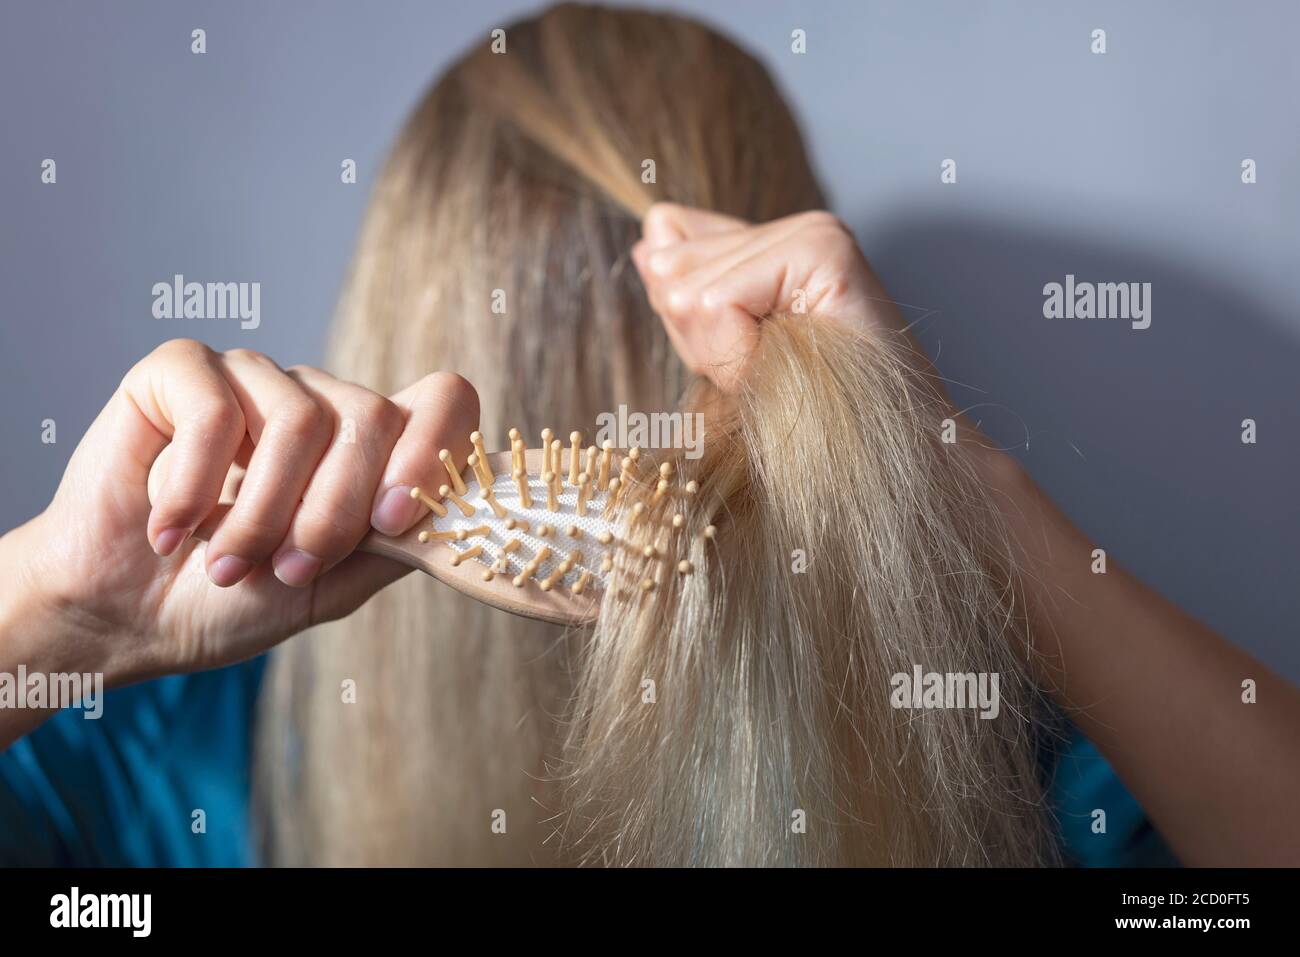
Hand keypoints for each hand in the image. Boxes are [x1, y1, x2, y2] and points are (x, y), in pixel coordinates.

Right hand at [6, 340, 478, 684]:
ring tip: (225, 563)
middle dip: (332, 513)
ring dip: (259, 514)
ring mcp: (253, 378)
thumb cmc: (230, 598)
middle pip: (373, 418)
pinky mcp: (181, 370)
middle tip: (286, 568)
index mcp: (370, 445)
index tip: (393, 521)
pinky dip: (192, 488)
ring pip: (301, 419)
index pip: (445, 400)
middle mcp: (321, 400)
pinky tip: (170, 529)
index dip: (434, 452)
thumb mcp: (330, 585)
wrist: (121, 616)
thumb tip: (453, 514)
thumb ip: (393, 545)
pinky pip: (215, 411)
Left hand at [631, 204, 910, 389]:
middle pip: (671, 268)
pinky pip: (717, 300)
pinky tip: (791, 359)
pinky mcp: (824, 250)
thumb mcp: (730, 355)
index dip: (689, 322)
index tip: (749, 356)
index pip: (666, 246)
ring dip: (721, 353)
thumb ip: (690, 293)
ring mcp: (813, 231)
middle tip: (766, 367)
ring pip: (687, 289)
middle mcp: (796, 225)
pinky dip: (736, 351)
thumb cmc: (816, 414)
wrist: (898, 454)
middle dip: (700, 339)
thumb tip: (647, 244)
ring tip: (783, 366)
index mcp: (773, 240)